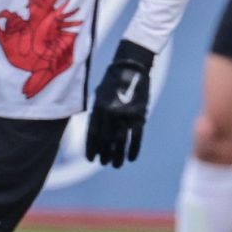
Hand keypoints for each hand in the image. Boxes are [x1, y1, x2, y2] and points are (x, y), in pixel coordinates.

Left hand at [84, 39, 153, 168]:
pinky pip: (137, 137)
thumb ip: (97, 113)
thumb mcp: (99, 94)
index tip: (91, 159)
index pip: (92, 134)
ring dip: (118, 156)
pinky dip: (134, 150)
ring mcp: (125, 115)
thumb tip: (95, 136)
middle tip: (105, 163)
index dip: (91, 149)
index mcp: (98, 108)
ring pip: (120, 142)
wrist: (131, 66)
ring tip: (116, 165)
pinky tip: (131, 158)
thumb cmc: (113, 81)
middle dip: (105, 155)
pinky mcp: (140, 115)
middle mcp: (110, 113)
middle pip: (106, 141)